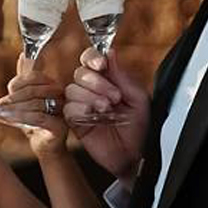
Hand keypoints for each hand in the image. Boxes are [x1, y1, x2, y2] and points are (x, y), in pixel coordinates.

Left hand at [0, 54, 67, 157]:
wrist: (45, 146)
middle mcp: (60, 96)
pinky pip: (38, 118)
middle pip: (33, 90)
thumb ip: (24, 80)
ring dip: (12, 109)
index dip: (17, 83)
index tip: (5, 92)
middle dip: (11, 98)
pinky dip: (20, 117)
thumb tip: (23, 55)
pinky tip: (8, 119)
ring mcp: (62, 111)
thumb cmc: (35, 122)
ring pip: (34, 104)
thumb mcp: (26, 99)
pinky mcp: (60, 127)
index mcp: (53, 85)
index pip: (34, 76)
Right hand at [64, 47, 148, 186]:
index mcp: (107, 80)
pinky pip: (68, 109)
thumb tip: (110, 52)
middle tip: (115, 97)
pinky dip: (80, 109)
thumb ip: (123, 77)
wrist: (136, 155)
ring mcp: (81, 106)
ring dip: (90, 97)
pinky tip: (92, 116)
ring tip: (106, 110)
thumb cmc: (139, 128)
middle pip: (80, 73)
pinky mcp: (75, 122)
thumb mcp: (138, 99)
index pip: (90, 60)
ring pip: (72, 90)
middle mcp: (91, 90)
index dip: (92, 58)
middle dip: (97, 83)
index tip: (101, 64)